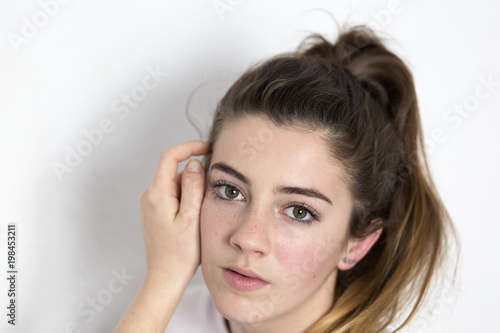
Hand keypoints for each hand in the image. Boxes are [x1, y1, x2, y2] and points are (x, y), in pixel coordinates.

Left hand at [139, 140, 210, 280]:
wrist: (165, 276)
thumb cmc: (181, 252)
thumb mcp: (193, 217)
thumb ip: (193, 186)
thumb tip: (193, 163)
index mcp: (157, 194)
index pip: (170, 156)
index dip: (189, 147)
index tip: (208, 148)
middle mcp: (149, 195)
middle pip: (175, 171)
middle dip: (194, 178)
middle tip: (209, 198)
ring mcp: (149, 203)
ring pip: (175, 184)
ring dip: (191, 191)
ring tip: (200, 215)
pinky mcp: (153, 211)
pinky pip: (172, 195)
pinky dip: (185, 199)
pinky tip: (191, 219)